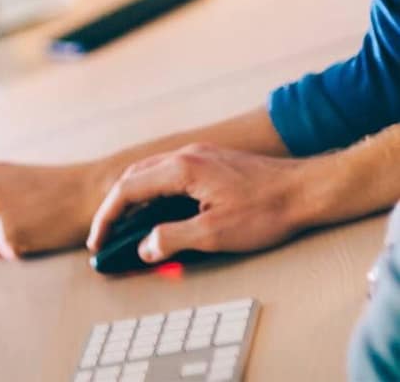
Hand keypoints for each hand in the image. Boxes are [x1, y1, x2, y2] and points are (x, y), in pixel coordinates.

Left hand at [0, 159, 110, 258]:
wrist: (87, 192)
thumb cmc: (57, 191)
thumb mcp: (16, 181)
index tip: (1, 219)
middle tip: (26, 223)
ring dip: (4, 246)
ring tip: (31, 228)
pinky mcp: (4, 230)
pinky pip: (0, 255)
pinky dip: (17, 252)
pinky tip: (36, 235)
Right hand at [87, 143, 307, 264]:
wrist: (305, 190)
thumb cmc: (264, 211)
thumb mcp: (214, 234)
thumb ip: (173, 239)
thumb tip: (145, 247)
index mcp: (182, 168)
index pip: (129, 188)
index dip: (108, 216)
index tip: (98, 241)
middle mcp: (187, 155)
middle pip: (136, 176)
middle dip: (116, 207)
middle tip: (106, 237)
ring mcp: (200, 155)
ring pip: (153, 173)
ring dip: (135, 199)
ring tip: (127, 228)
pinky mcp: (212, 162)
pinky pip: (171, 174)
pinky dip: (155, 193)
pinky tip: (160, 212)